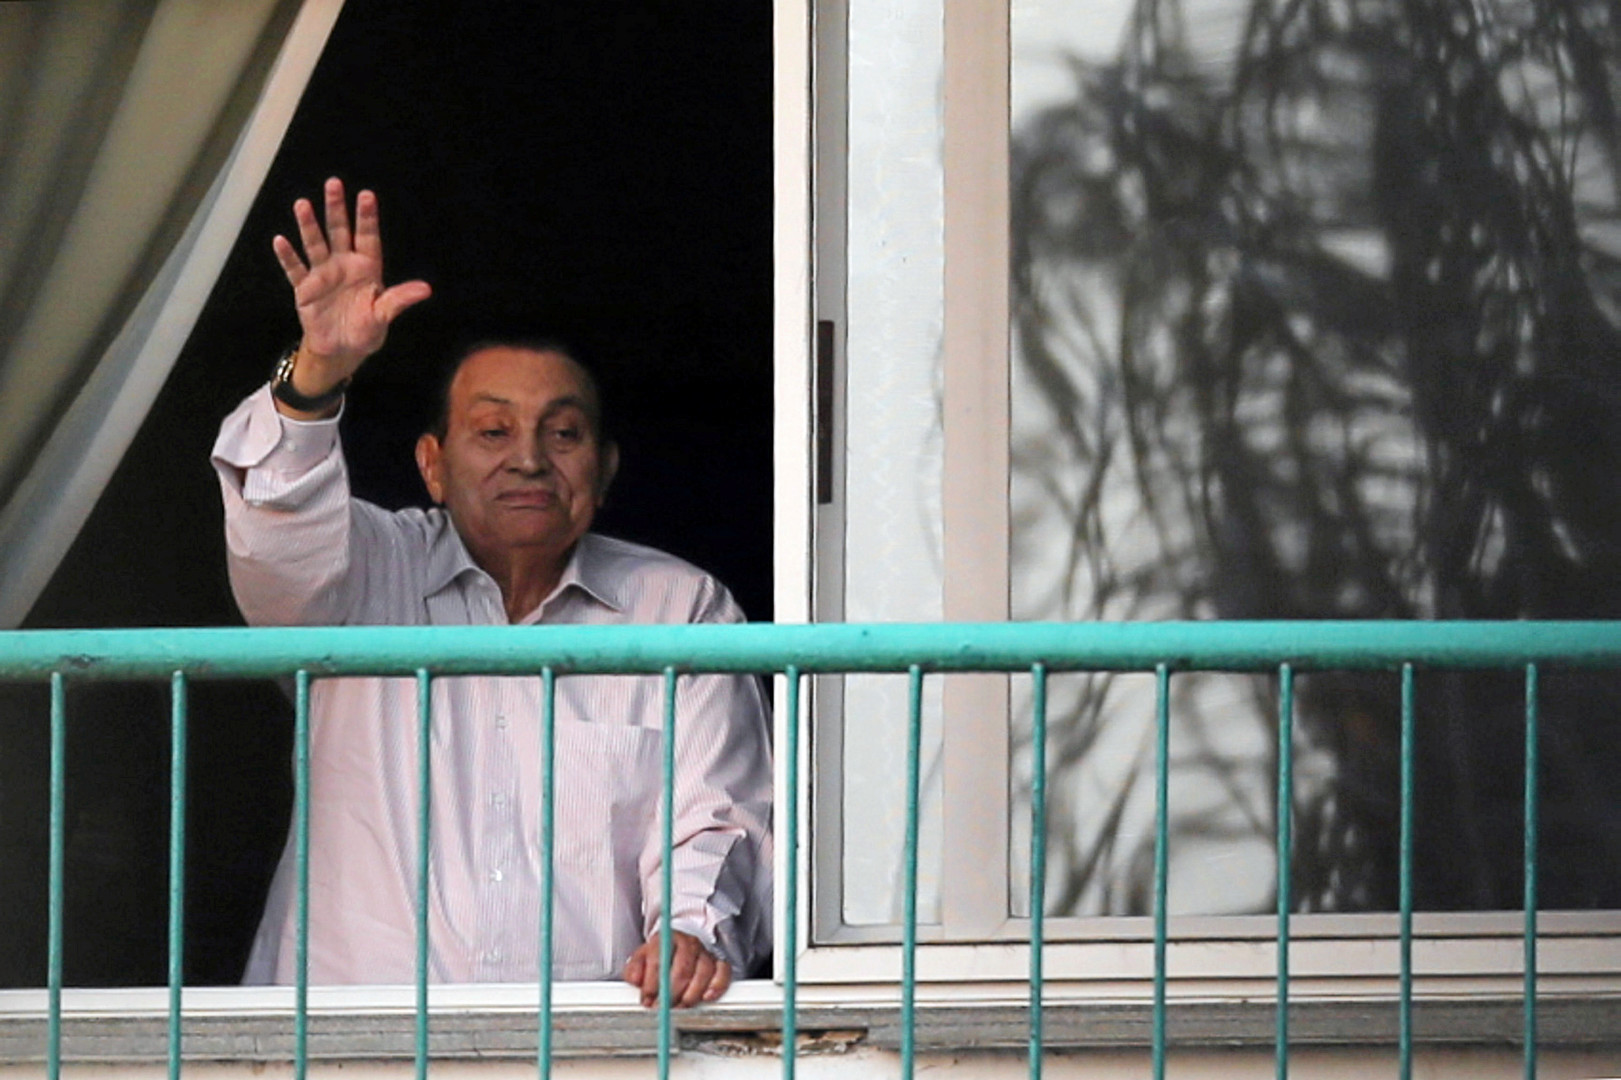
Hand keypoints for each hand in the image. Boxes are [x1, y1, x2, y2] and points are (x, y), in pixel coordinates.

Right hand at [271, 177, 431, 398]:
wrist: (341, 350)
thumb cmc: (365, 330)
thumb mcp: (383, 315)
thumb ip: (399, 299)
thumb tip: (426, 289)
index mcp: (367, 268)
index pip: (367, 237)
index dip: (366, 217)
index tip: (366, 195)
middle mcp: (344, 265)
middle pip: (339, 231)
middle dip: (336, 209)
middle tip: (333, 183)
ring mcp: (323, 274)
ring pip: (315, 244)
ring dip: (308, 225)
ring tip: (302, 204)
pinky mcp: (305, 288)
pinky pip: (295, 269)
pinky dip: (288, 256)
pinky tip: (281, 241)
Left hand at [622, 931, 731, 1008]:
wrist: (679, 944)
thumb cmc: (660, 955)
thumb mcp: (641, 958)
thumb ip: (634, 969)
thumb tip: (635, 980)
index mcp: (667, 939)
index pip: (659, 960)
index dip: (651, 984)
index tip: (646, 999)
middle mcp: (688, 943)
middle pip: (682, 969)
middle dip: (670, 994)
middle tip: (661, 1008)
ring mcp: (705, 952)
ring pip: (703, 973)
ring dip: (690, 996)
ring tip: (679, 1007)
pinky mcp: (718, 961)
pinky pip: (723, 973)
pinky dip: (716, 986)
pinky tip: (706, 997)